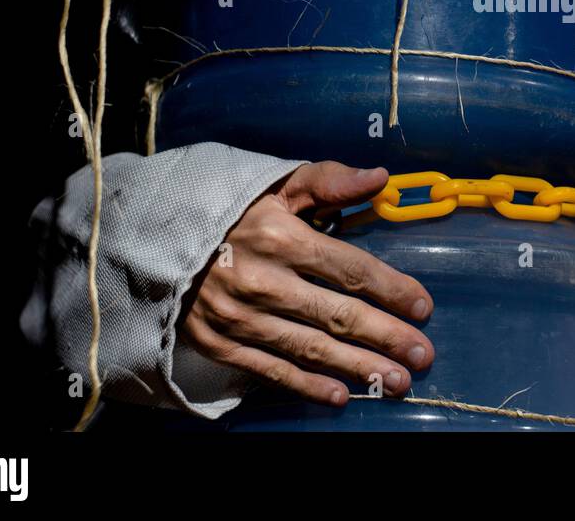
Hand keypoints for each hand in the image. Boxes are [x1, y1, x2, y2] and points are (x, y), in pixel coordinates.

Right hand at [178, 162, 433, 405]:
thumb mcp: (276, 182)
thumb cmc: (228, 206)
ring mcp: (238, 317)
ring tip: (397, 381)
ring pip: (310, 348)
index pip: (350, 268)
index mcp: (280, 236)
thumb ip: (330, 181)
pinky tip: (340, 395)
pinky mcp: (218, 342)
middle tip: (423, 355)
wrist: (151, 237)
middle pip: (337, 314)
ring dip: (358, 367)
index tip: (423, 306)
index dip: (391, 289)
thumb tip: (380, 178)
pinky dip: (307, 385)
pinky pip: (271, 369)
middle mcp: (262, 281)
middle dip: (386, 337)